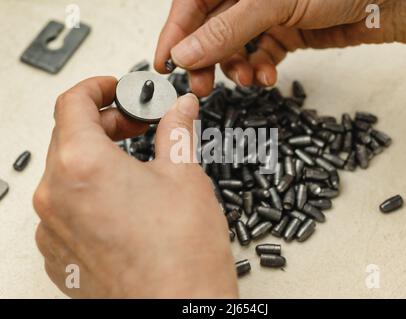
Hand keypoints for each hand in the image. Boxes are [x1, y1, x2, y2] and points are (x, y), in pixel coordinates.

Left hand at [33, 76, 237, 297]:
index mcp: (82, 165)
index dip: (97, 88)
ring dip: (95, 159)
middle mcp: (56, 196)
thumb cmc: (182, 254)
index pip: (72, 103)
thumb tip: (180, 109)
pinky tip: (122, 202)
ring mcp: (53, 229)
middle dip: (103, 123)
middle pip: (67, 136)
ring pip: (65, 174)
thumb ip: (176, 132)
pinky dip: (88, 193)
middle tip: (136, 126)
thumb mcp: (185, 175)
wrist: (179, 309)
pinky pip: (65, 209)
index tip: (115, 90)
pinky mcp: (59, 255)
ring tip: (132, 165)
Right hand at [154, 0, 405, 95]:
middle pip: (208, 29)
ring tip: (247, 79)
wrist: (384, 1)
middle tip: (201, 85)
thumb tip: (186, 52)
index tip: (166, 63)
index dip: (175, 33)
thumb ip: (227, 28)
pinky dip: (260, 71)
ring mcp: (264, 14)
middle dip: (205, 60)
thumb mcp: (272, 2)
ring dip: (236, 69)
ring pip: (233, 48)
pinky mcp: (281, 33)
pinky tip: (267, 76)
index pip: (190, 4)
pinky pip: (259, 56)